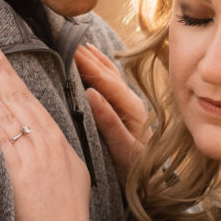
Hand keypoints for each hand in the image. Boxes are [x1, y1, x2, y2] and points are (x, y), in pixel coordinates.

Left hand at [0, 40, 92, 220]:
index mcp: (57, 140)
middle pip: (18, 97)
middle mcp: (43, 141)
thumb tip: (46, 137)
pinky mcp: (14, 169)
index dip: (13, 77)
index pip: (31, 99)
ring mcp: (29, 153)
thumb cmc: (67, 214)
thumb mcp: (74, 173)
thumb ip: (57, 151)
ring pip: (5, 111)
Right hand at [73, 41, 151, 181]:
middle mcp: (131, 101)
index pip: (104, 80)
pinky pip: (112, 81)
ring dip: (94, 58)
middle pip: (107, 72)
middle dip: (87, 55)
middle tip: (67, 38)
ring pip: (110, 74)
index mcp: (130, 108)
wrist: (153, 182)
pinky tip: (96, 59)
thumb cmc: (135, 168)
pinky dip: (102, 66)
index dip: (86, 63)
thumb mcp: (121, 149)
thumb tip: (90, 93)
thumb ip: (108, 121)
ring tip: (79, 44)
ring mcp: (129, 103)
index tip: (69, 48)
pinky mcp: (126, 108)